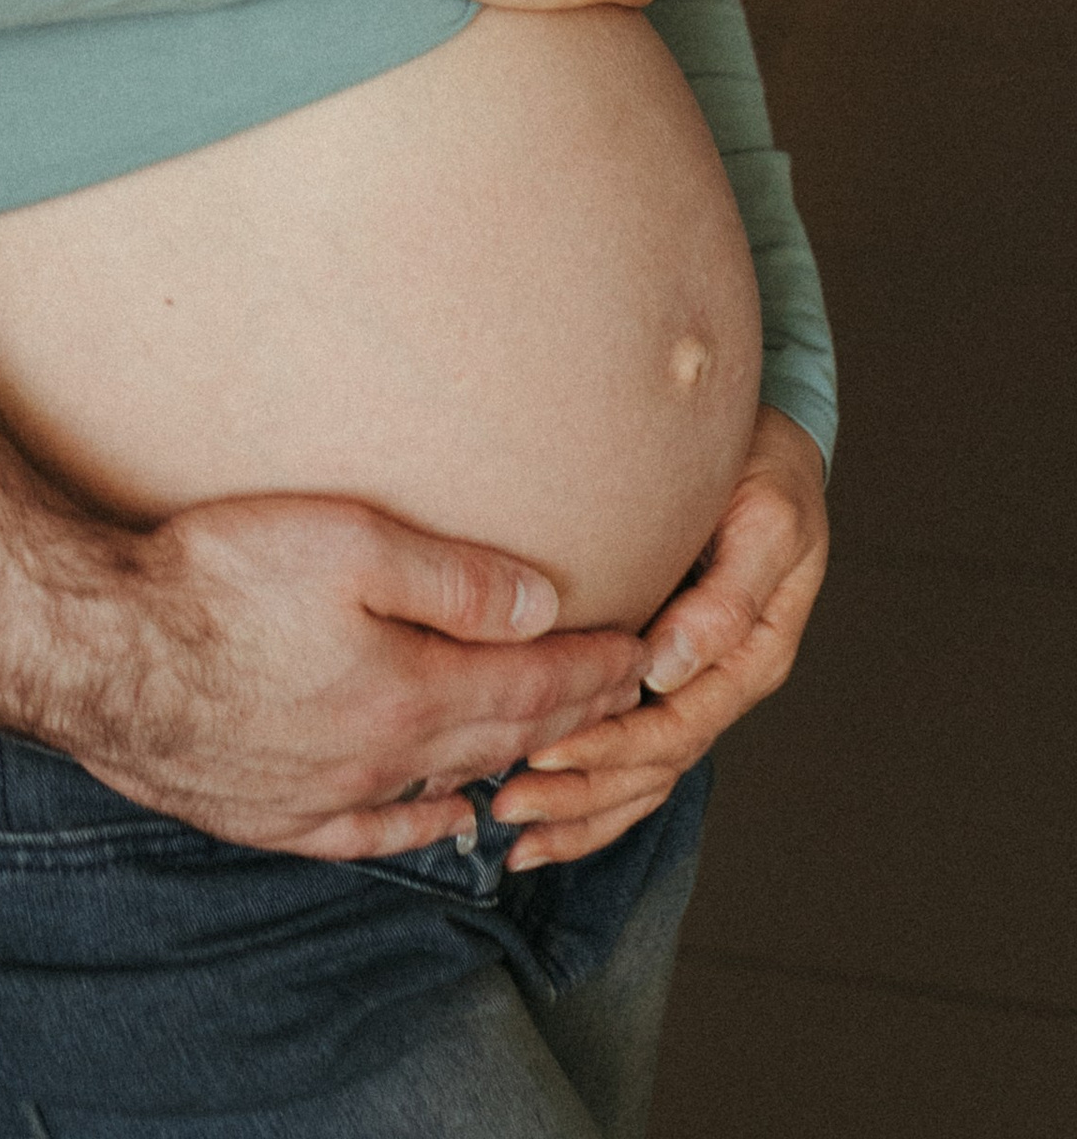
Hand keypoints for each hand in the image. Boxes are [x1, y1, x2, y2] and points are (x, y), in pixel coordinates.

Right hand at [45, 494, 648, 860]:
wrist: (96, 648)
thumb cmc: (213, 578)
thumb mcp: (342, 541)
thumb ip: (452, 579)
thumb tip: (544, 605)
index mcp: (410, 692)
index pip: (532, 686)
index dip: (594, 669)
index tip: (643, 653)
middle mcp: (382, 759)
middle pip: (500, 739)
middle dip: (571, 715)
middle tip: (622, 695)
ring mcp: (326, 795)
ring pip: (444, 789)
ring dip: (506, 765)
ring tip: (547, 745)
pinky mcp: (270, 814)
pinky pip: (372, 834)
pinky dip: (423, 828)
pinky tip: (444, 819)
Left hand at [488, 410, 830, 867]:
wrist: (766, 442)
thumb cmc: (767, 472)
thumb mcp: (767, 522)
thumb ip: (728, 597)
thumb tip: (670, 669)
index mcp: (751, 657)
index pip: (677, 726)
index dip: (612, 746)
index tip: (546, 752)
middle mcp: (719, 684)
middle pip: (651, 766)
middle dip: (581, 793)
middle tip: (508, 805)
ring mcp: (693, 685)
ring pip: (640, 776)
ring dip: (581, 809)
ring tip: (514, 834)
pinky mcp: (664, 674)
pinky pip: (632, 751)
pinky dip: (591, 792)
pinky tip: (542, 817)